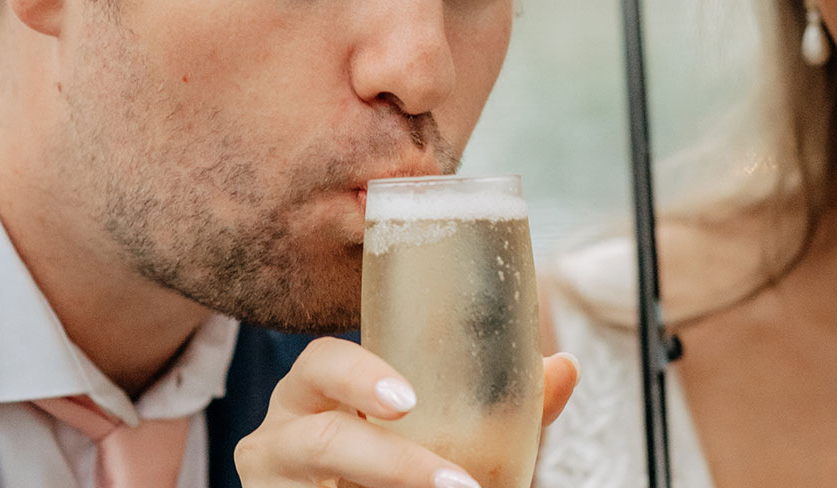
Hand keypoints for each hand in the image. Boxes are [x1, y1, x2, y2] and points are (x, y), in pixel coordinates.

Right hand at [234, 336, 579, 487]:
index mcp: (320, 391)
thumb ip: (500, 408)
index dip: (359, 374)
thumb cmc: (393, 467)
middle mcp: (285, 428)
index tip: (407, 402)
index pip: (323, 361)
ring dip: (391, 484)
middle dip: (385, 460)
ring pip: (316, 472)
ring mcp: (273, 477)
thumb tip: (563, 367)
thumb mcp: (444, 437)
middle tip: (456, 482)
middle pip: (317, 436)